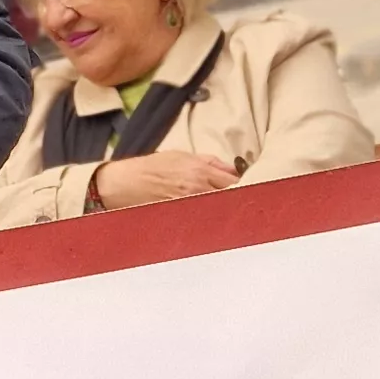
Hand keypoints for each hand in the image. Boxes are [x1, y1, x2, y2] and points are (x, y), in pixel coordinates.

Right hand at [88, 150, 242, 211]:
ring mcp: (189, 203)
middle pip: (231, 197)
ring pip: (219, 210)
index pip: (234, 181)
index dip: (247, 186)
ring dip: (227, 212)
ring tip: (235, 216)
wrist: (125, 183)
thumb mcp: (181, 155)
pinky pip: (203, 219)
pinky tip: (216, 223)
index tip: (254, 189)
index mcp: (200, 170)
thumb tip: (231, 169)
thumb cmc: (151, 167)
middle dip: (240, 200)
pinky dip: (211, 220)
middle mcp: (198, 187)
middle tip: (248, 205)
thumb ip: (208, 161)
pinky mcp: (180, 215)